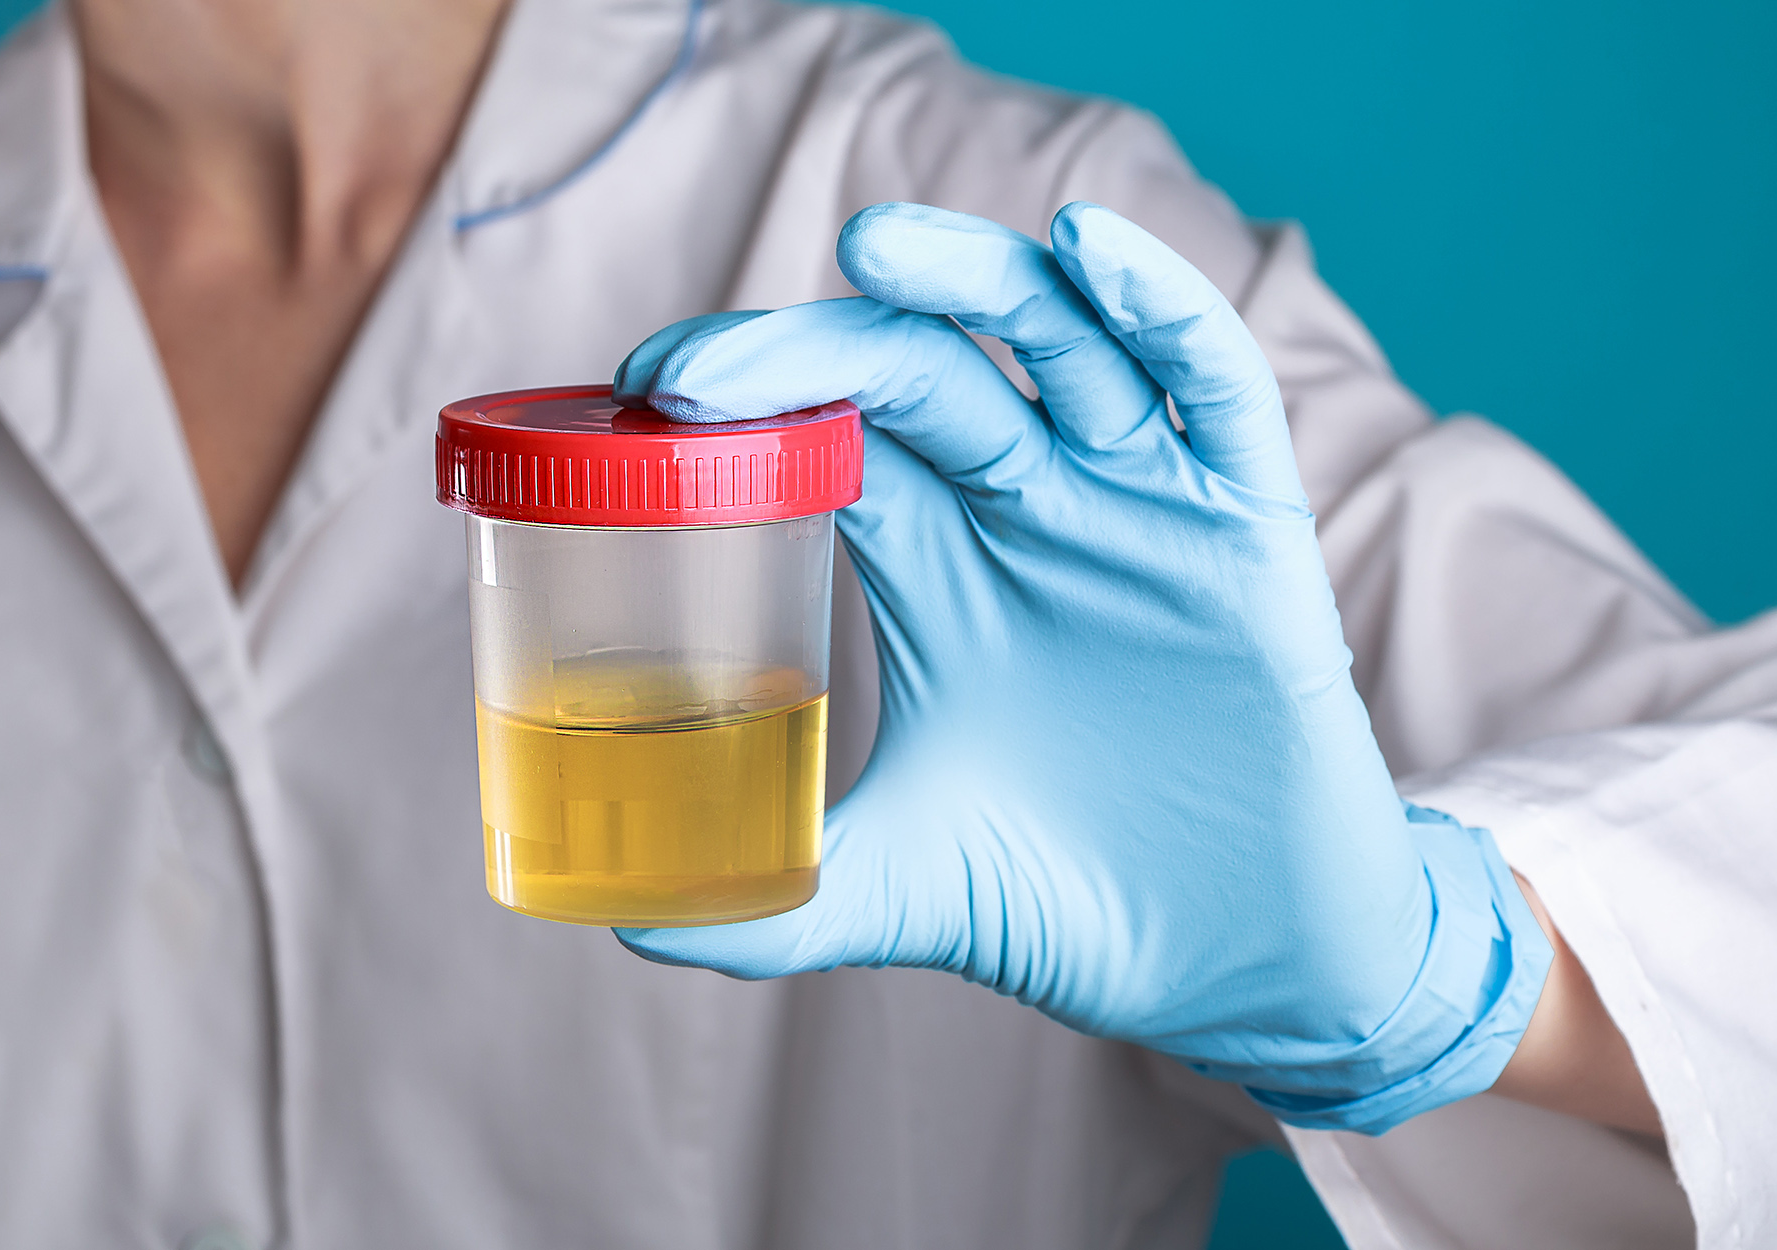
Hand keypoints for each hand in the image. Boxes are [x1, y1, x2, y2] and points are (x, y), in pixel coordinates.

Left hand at [612, 202, 1551, 1132]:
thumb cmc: (1074, 903)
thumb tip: (630, 929)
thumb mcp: (906, 884)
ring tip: (878, 245)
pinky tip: (1090, 250)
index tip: (647, 400)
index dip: (750, 394)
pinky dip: (1163, 310)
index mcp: (939, 565)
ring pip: (1059, 344)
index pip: (832, 427)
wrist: (1240, 962)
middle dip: (814, 346)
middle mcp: (1031, 510)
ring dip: (973, 279)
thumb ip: (784, 895)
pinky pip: (1216, 390)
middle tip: (698, 372)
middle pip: (922, 369)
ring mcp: (1141, 506)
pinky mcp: (1249, 529)